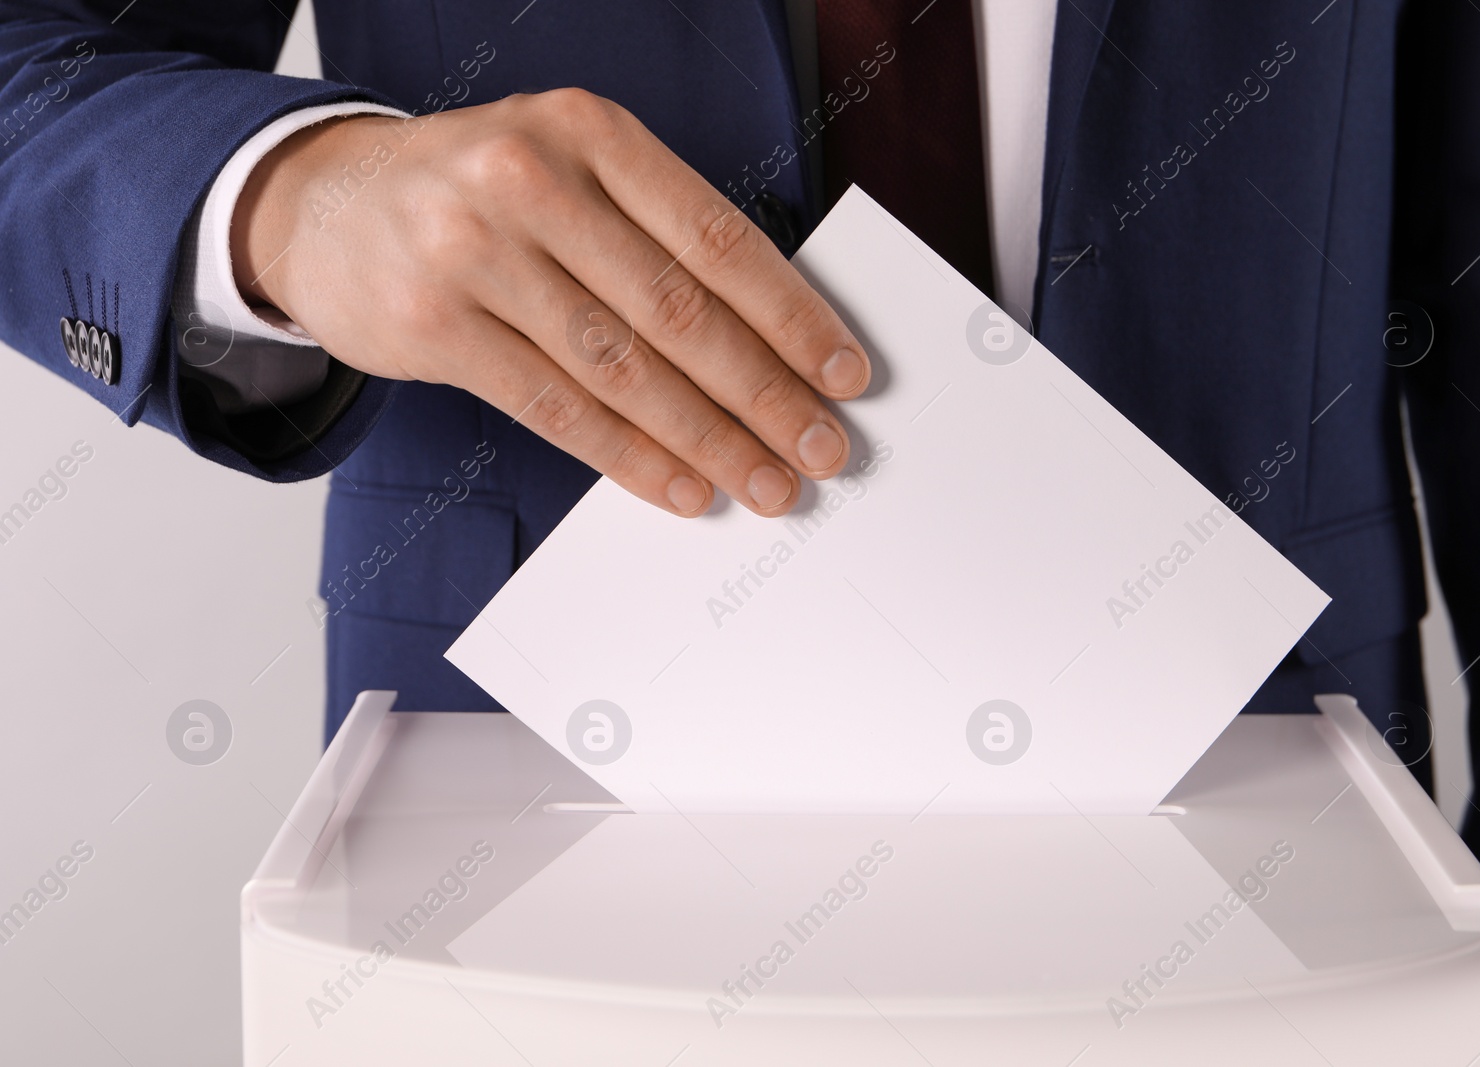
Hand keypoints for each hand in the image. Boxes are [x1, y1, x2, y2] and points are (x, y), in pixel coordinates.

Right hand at [232, 89, 869, 516]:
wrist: (326, 203)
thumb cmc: (480, 193)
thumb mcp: (569, 170)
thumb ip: (655, 232)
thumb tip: (769, 341)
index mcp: (590, 131)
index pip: (717, 237)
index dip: (792, 315)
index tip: (845, 372)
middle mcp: (530, 180)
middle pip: (677, 310)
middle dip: (764, 393)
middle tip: (821, 447)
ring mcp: (473, 253)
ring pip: (621, 368)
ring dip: (707, 439)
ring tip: (764, 481)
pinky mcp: (434, 327)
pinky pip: (555, 408)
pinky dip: (629, 457)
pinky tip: (681, 486)